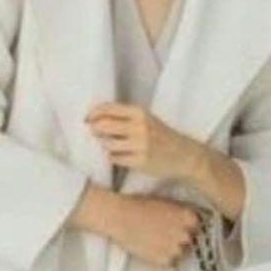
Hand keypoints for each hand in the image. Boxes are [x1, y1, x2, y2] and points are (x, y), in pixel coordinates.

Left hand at [85, 102, 199, 180]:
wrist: (183, 155)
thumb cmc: (160, 135)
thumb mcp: (145, 119)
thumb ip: (122, 117)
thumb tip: (93, 118)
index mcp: (139, 112)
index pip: (107, 109)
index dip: (92, 114)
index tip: (86, 119)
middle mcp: (139, 126)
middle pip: (103, 126)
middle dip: (95, 130)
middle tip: (95, 133)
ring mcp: (140, 145)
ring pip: (107, 144)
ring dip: (106, 146)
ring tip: (115, 146)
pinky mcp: (139, 161)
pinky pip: (114, 158)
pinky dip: (114, 157)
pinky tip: (122, 156)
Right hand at [111, 193, 203, 268]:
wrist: (120, 217)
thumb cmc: (139, 206)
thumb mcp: (165, 202)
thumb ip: (179, 213)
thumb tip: (188, 221)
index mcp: (188, 216)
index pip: (196, 225)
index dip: (186, 226)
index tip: (176, 227)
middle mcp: (186, 233)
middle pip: (190, 240)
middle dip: (179, 239)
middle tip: (163, 235)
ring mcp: (176, 248)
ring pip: (180, 253)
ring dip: (171, 249)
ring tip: (155, 242)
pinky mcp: (164, 260)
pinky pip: (169, 263)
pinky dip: (161, 259)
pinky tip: (150, 249)